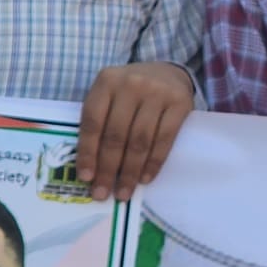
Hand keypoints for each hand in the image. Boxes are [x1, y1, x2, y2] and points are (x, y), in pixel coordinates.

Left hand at [77, 62, 193, 200]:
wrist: (167, 72)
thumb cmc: (130, 92)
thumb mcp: (109, 96)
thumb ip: (99, 121)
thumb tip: (90, 170)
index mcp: (107, 81)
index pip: (93, 122)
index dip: (88, 152)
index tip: (86, 178)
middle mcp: (132, 83)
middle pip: (116, 135)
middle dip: (108, 169)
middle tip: (102, 194)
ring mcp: (158, 92)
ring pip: (140, 140)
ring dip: (130, 171)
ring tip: (124, 192)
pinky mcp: (180, 102)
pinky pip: (165, 139)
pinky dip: (154, 162)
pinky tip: (146, 178)